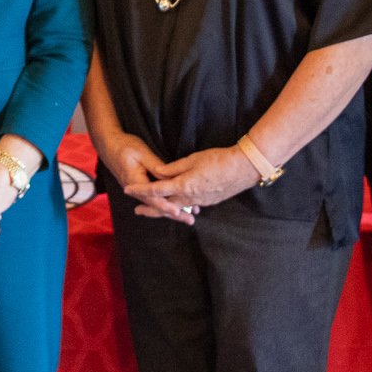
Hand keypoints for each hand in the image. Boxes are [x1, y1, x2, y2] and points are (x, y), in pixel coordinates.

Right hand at [97, 133, 193, 222]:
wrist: (109, 146)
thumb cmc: (125, 147)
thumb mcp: (142, 153)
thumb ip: (157, 167)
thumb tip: (171, 178)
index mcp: (135, 183)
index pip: (152, 198)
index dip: (166, 205)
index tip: (178, 211)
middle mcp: (136, 191)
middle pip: (157, 206)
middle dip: (173, 214)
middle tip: (190, 220)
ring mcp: (138, 191)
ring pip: (157, 204)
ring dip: (172, 211)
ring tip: (189, 216)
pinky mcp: (141, 188)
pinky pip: (155, 199)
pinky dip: (167, 203)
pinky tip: (179, 206)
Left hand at [128, 146, 262, 216]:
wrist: (244, 168)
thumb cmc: (219, 160)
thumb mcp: (192, 160)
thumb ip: (174, 168)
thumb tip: (158, 173)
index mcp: (183, 186)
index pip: (156, 190)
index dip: (140, 190)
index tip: (127, 190)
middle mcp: (190, 198)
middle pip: (164, 206)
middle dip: (150, 209)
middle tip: (137, 211)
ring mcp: (200, 202)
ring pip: (177, 208)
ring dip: (165, 210)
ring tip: (155, 210)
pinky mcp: (209, 202)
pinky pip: (189, 207)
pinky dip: (180, 208)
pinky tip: (178, 207)